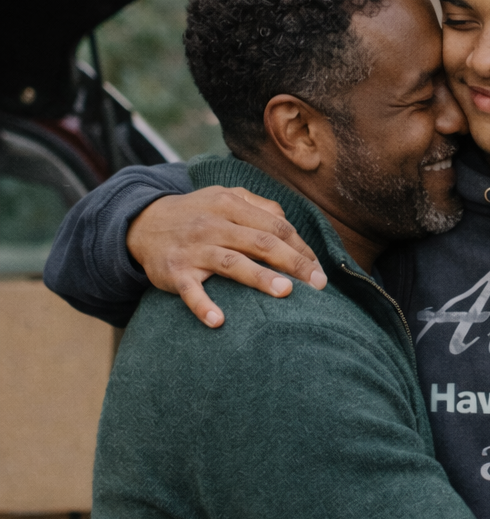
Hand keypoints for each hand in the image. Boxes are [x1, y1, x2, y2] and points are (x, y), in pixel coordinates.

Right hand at [125, 187, 326, 327]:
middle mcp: (214, 225)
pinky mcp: (174, 272)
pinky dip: (203, 305)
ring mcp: (194, 249)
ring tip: (285, 292)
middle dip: (294, 263)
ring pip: (232, 262)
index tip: (319, 270)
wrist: (142, 223)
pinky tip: (218, 321)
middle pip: (261, 242)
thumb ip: (258, 206)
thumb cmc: (196, 214)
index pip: (275, 226)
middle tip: (318, 284)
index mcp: (231, 205)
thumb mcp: (224, 197)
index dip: (301, 248)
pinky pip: (190, 291)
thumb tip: (290, 224)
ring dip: (259, 277)